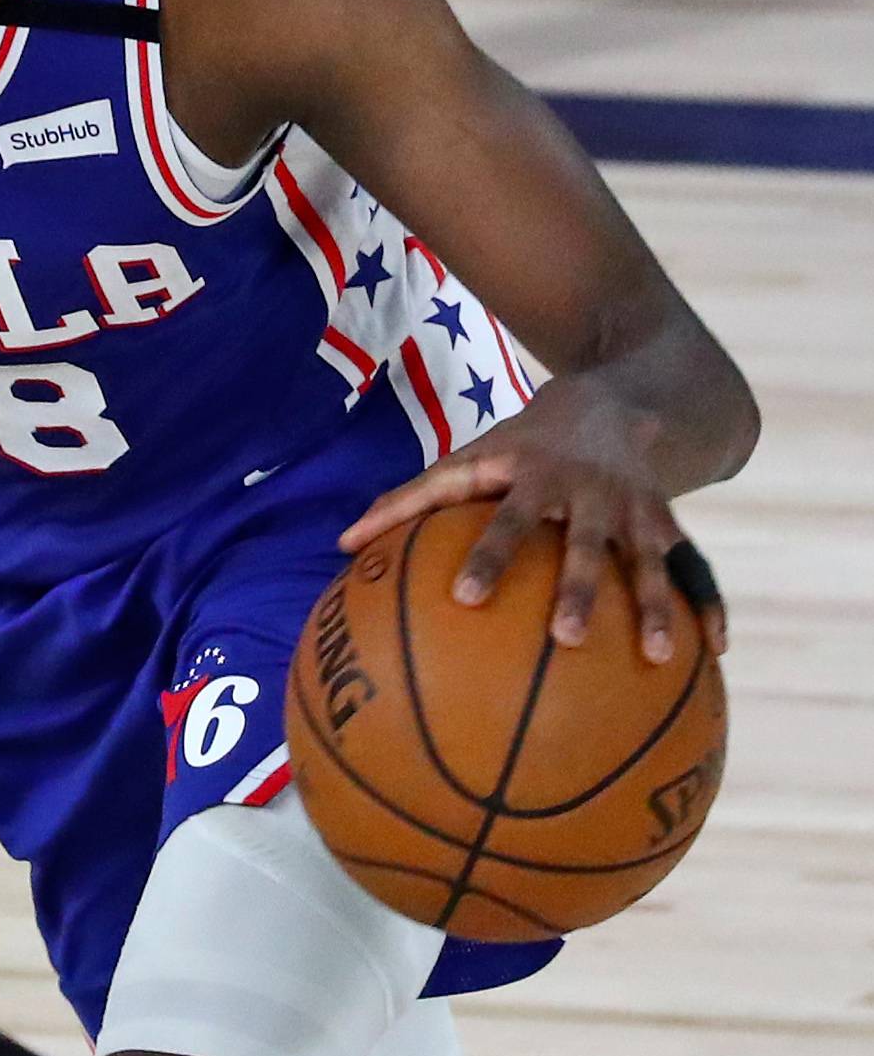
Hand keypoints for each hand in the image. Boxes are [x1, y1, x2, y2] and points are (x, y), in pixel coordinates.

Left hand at [340, 376, 723, 662]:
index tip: (466, 600)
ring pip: (647, 560)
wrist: (615, 398)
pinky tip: (713, 653)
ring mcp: (633, 506)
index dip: (485, 556)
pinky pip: (693, 567)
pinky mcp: (670, 520)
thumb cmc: (521, 445)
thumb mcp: (470, 458)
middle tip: (566, 637)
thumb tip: (341, 547)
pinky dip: (706, 605)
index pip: (501, 517)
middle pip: (581, 544)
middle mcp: (585, 491)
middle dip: (576, 588)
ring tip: (655, 657)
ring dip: (650, 607)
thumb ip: (409, 501)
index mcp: (529, 475)